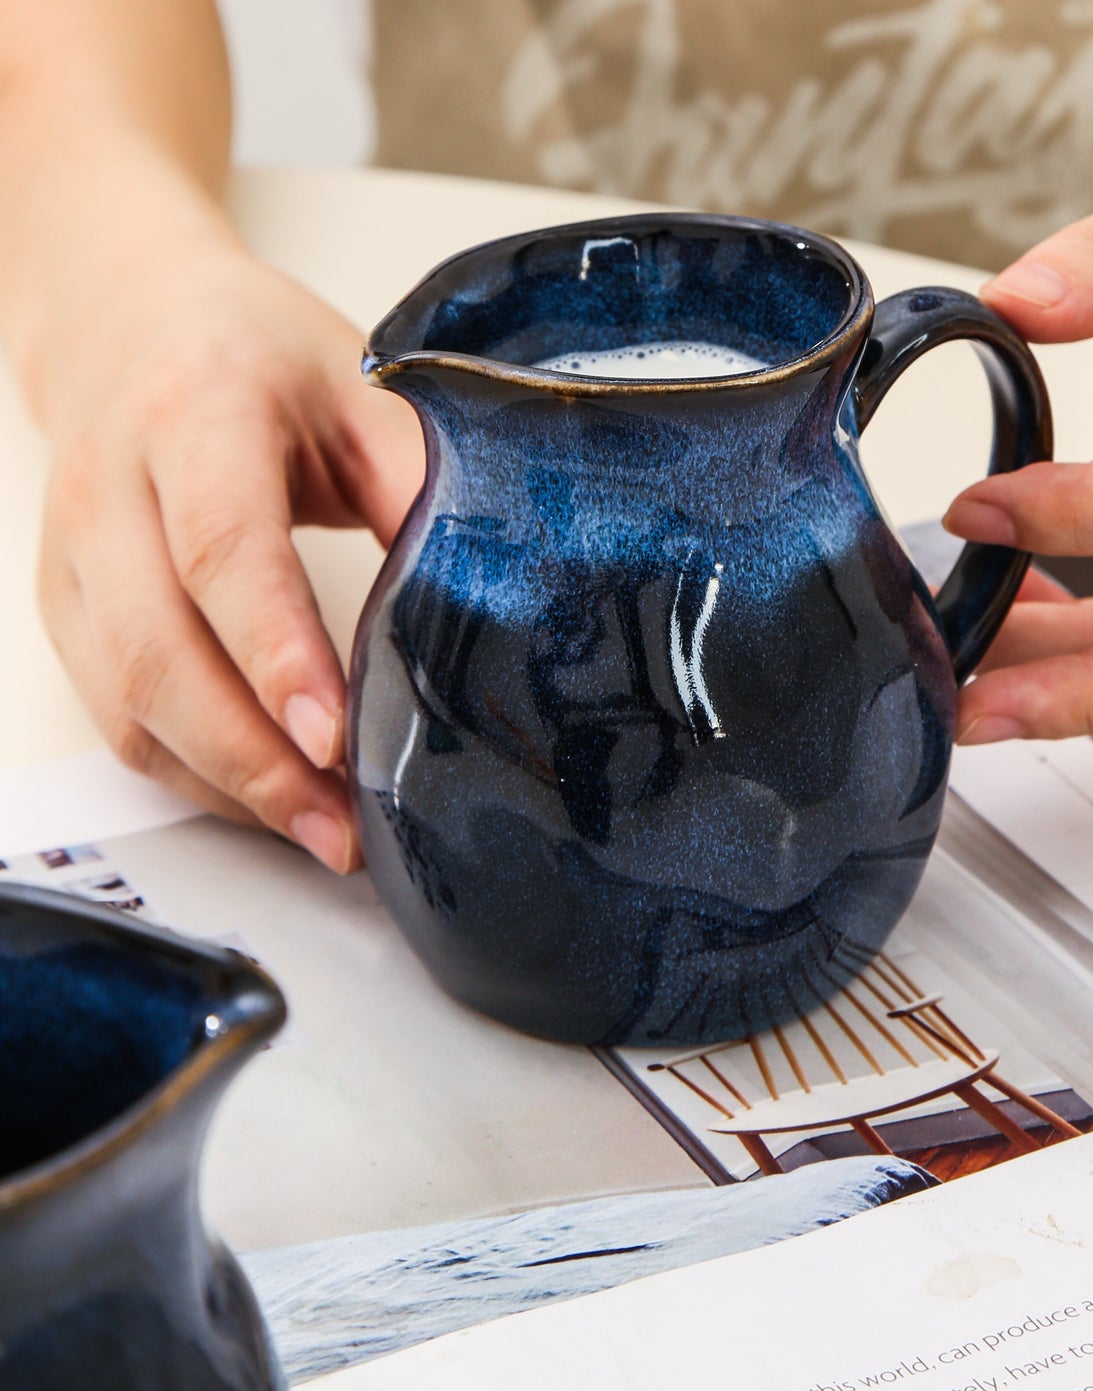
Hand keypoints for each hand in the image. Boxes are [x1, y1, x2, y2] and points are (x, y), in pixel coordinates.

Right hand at [36, 238, 421, 869]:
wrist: (125, 321)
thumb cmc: (254, 356)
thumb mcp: (359, 385)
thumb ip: (417, 481)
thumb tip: (496, 588)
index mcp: (196, 414)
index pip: (223, 548)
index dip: (276, 653)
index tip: (334, 738)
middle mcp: (110, 490)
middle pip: (158, 649)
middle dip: (254, 758)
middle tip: (345, 828)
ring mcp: (72, 557)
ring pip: (126, 701)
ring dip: (227, 785)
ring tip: (325, 836)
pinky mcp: (65, 610)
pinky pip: (116, 718)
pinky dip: (193, 776)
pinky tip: (268, 802)